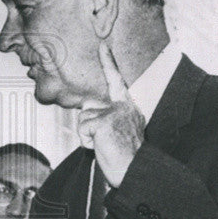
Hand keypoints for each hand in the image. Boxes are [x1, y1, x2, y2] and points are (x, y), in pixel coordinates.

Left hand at [76, 43, 145, 187]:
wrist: (135, 172)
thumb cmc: (126, 158)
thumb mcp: (117, 131)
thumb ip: (105, 116)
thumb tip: (87, 108)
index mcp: (128, 108)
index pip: (116, 82)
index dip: (108, 62)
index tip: (102, 46)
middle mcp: (124, 107)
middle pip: (89, 108)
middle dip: (88, 126)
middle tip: (104, 142)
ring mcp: (114, 113)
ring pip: (83, 118)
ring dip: (88, 136)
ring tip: (105, 146)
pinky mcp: (104, 122)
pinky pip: (82, 129)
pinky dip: (87, 142)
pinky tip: (101, 147)